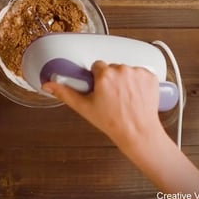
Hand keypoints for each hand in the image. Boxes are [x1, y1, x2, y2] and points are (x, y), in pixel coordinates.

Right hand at [42, 61, 162, 148]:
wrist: (138, 132)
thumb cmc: (112, 122)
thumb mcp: (84, 108)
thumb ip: (65, 93)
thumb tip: (48, 84)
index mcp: (104, 75)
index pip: (97, 66)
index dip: (98, 79)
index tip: (100, 89)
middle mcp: (121, 70)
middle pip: (112, 68)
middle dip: (111, 79)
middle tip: (112, 97)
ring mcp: (137, 72)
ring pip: (126, 70)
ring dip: (125, 80)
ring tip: (125, 98)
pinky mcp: (150, 76)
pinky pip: (141, 73)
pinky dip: (139, 82)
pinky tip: (136, 95)